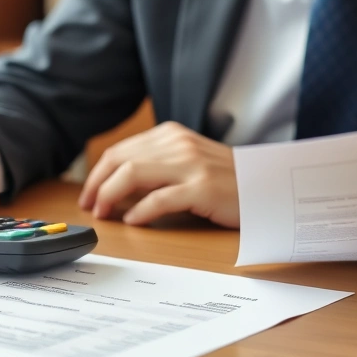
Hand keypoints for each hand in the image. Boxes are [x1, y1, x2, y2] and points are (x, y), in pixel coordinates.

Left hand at [78, 121, 239, 227]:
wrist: (267, 186)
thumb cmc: (226, 180)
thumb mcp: (188, 161)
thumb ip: (157, 165)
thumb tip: (117, 184)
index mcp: (171, 135)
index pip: (121, 150)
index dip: (98, 173)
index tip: (89, 193)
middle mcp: (178, 144)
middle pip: (120, 160)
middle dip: (97, 185)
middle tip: (90, 206)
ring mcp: (191, 165)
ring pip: (132, 175)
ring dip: (110, 196)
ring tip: (105, 213)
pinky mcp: (202, 188)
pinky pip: (159, 199)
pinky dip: (140, 211)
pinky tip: (133, 221)